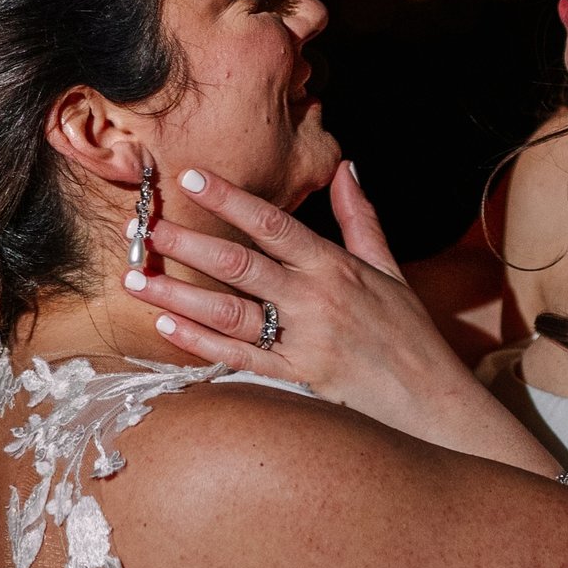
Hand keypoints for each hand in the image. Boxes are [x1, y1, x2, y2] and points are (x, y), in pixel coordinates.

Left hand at [132, 159, 515, 453]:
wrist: (430, 400)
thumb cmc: (408, 333)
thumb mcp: (389, 268)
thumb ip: (361, 218)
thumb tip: (346, 167)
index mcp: (336, 266)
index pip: (274, 223)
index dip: (231, 198)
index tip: (191, 177)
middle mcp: (315, 299)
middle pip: (239, 264)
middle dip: (187, 243)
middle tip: (142, 228)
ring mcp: (301, 341)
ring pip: (228, 312)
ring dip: (178, 295)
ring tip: (136, 279)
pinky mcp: (292, 379)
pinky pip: (237, 357)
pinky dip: (199, 342)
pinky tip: (165, 327)